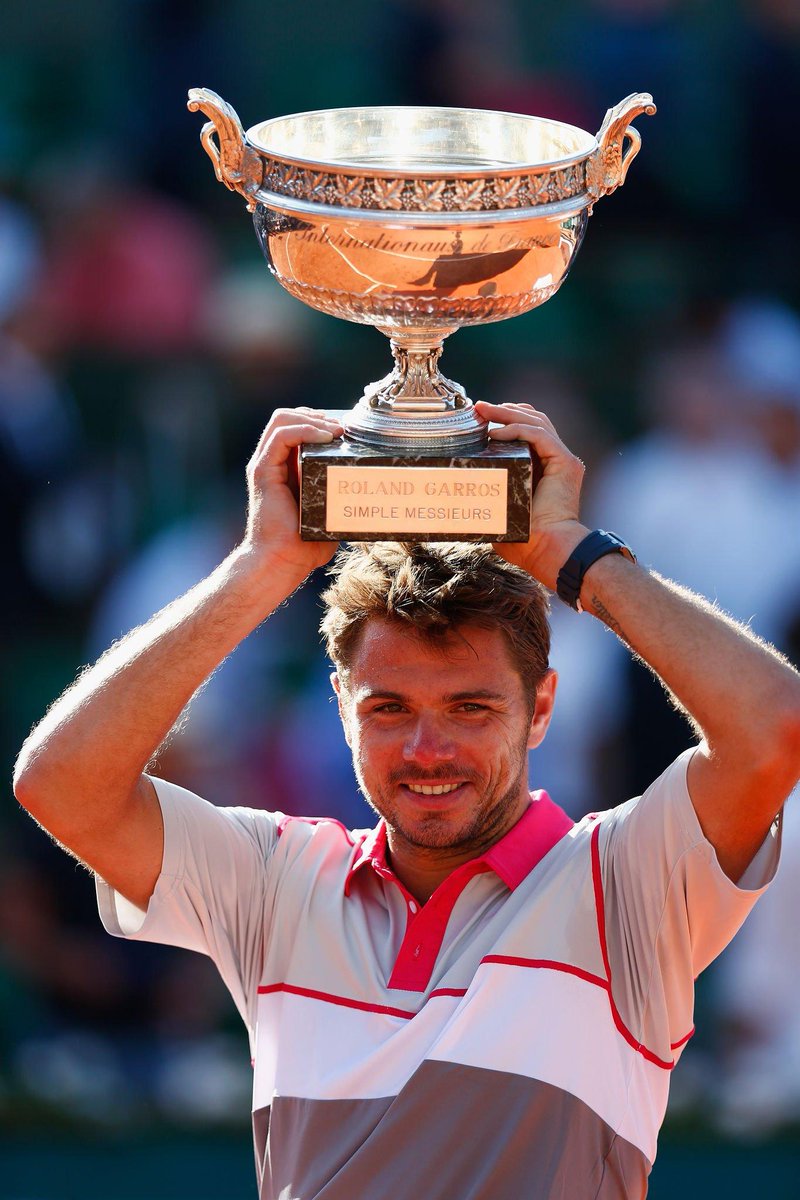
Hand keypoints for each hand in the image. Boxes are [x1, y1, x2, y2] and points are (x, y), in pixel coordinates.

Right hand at [240, 407, 343, 583]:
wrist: (282, 562)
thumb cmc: (304, 545)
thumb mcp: (329, 513)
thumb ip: (340, 497)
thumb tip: (369, 491)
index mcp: (285, 468)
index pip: (297, 427)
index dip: (320, 422)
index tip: (345, 430)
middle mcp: (273, 462)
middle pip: (288, 417)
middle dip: (317, 415)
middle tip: (343, 427)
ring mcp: (266, 465)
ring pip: (282, 419)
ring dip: (312, 419)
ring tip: (335, 431)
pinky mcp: (263, 471)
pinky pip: (281, 436)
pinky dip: (304, 430)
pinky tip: (325, 438)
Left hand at [474, 400, 588, 589]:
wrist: (547, 550)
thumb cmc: (525, 540)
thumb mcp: (500, 510)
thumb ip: (488, 496)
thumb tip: (459, 493)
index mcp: (545, 467)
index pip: (528, 431)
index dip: (505, 420)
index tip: (480, 417)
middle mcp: (556, 459)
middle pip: (533, 420)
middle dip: (504, 411)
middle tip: (479, 408)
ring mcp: (563, 460)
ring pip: (537, 422)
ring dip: (507, 414)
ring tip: (483, 411)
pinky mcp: (566, 463)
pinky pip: (539, 435)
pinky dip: (517, 429)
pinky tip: (496, 433)